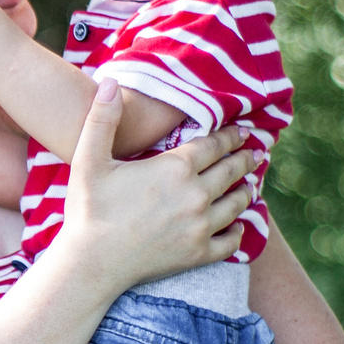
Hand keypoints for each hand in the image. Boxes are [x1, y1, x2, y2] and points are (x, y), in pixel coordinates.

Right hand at [56, 77, 254, 289]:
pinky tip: (237, 225)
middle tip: (255, 152)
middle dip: (244, 158)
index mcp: (175, 169)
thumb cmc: (88, 208)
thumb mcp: (88, 159)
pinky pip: (232, 240)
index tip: (240, 131)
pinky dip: (239, 230)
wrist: (92, 262)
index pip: (214, 145)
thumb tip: (109, 81)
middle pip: (231, 171)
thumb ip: (101, 119)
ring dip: (246, 190)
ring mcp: (200, 226)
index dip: (230, 136)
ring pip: (237, 203)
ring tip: (250, 183)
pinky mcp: (199, 254)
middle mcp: (196, 195)